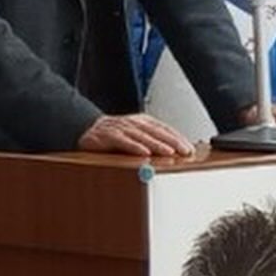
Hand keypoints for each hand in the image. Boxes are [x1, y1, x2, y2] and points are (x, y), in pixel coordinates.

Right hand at [78, 113, 194, 157]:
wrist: (85, 130)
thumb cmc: (113, 136)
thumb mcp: (134, 136)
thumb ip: (150, 142)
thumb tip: (173, 153)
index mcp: (141, 122)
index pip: (163, 128)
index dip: (177, 138)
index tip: (189, 148)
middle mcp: (133, 123)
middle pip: (156, 131)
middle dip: (172, 141)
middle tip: (185, 151)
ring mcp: (120, 129)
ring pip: (142, 136)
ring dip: (156, 145)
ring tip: (169, 152)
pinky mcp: (107, 136)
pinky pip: (123, 141)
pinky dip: (134, 147)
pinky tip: (144, 153)